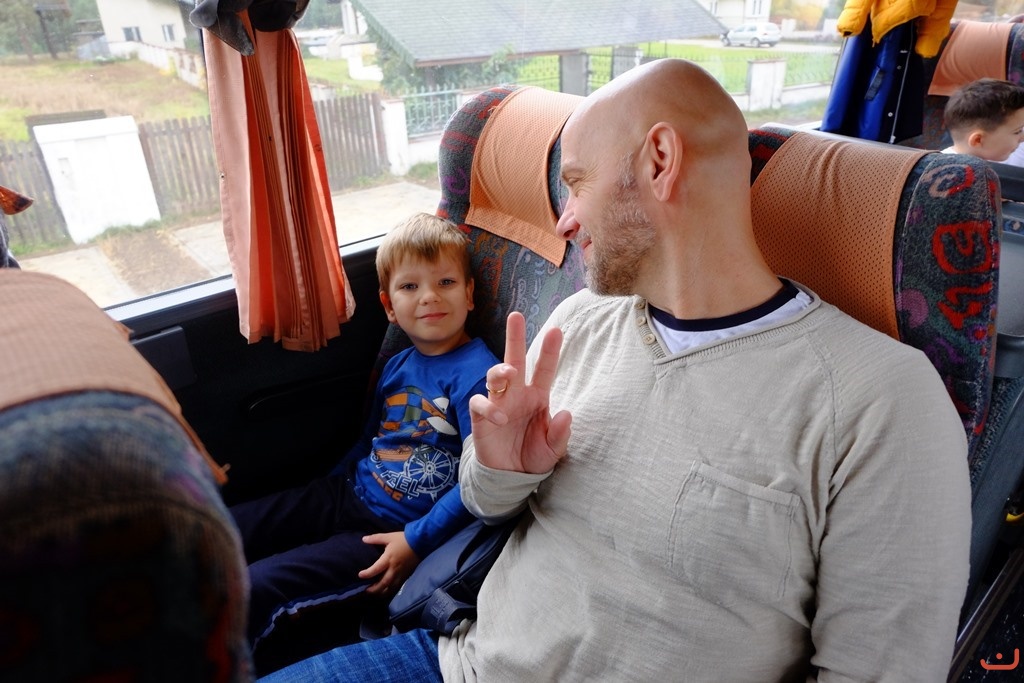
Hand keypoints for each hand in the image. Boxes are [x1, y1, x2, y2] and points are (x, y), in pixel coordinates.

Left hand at [359, 531, 419, 594]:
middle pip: (383, 583)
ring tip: (376, 593)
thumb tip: (364, 539)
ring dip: (382, 592)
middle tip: (366, 590)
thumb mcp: (389, 537)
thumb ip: (375, 538)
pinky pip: (398, 586)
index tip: (360, 575)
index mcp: (388, 559)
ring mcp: (401, 573)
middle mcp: (394, 569)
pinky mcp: (407, 575)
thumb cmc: (403, 539)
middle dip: (374, 589)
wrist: (420, 542)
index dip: (367, 574)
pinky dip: (391, 590)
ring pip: (391, 587)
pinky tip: (386, 590)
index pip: (375, 569)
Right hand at [468, 312, 571, 473]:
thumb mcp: (553, 449)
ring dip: (500, 371)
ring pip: (494, 375)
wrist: (510, 477)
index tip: (557, 330)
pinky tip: (500, 419)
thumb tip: (566, 413)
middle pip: (514, 359)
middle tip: (515, 316)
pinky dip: (488, 408)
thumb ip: (560, 434)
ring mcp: (498, 403)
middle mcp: (517, 394)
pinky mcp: (480, 417)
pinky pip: (479, 403)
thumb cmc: (533, 456)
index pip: (544, 369)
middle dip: (514, 337)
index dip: (549, 351)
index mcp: (537, 396)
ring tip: (509, 375)